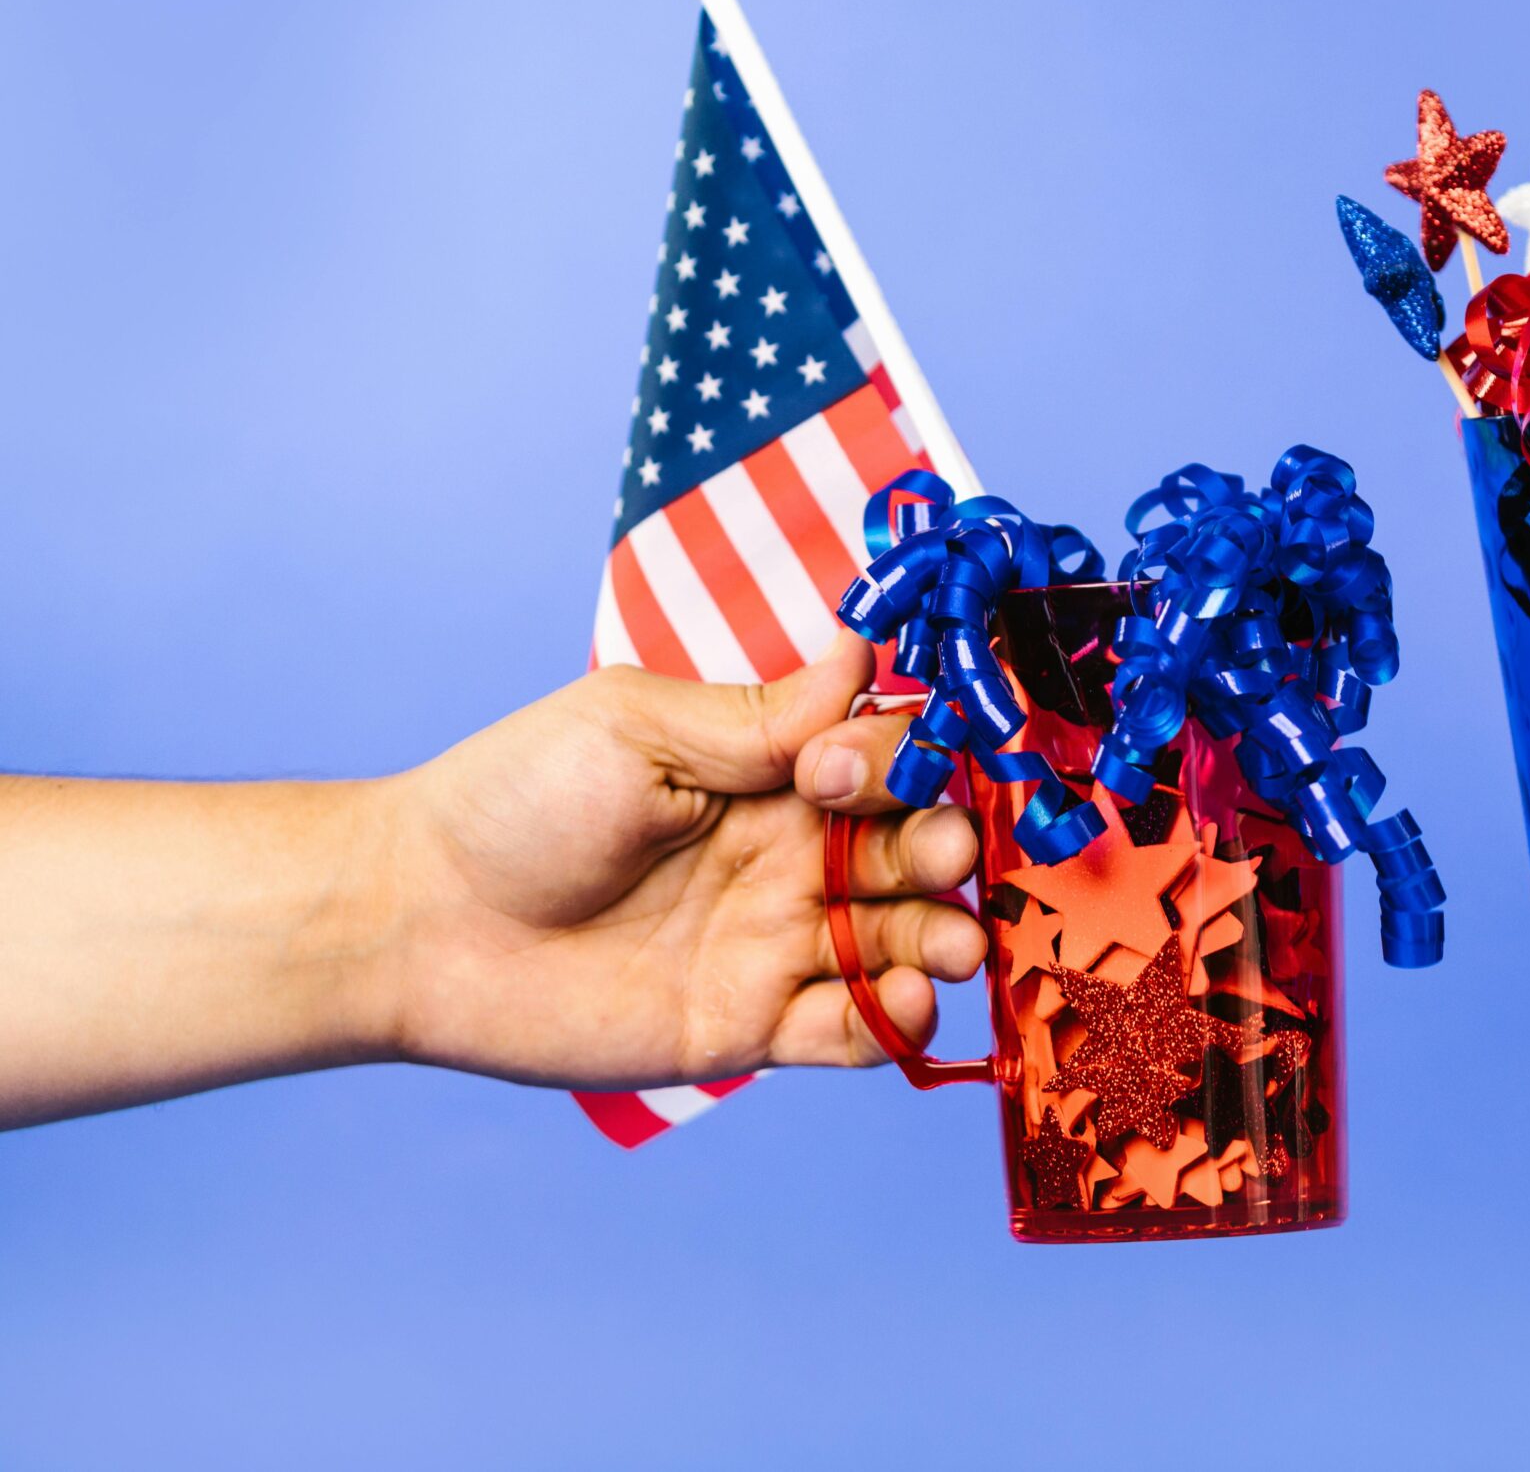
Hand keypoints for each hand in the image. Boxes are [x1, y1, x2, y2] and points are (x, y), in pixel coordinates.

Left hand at [379, 633, 984, 1088]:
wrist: (417, 923)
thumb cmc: (512, 801)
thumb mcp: (634, 729)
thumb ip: (758, 717)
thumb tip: (863, 653)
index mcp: (769, 773)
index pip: (880, 762)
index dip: (892, 764)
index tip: (833, 776)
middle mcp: (788, 856)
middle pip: (911, 851)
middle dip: (945, 851)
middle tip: (943, 858)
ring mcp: (774, 944)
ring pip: (900, 942)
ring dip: (945, 939)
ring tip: (956, 946)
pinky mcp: (749, 1027)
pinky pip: (849, 1031)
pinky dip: (893, 1023)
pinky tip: (904, 1004)